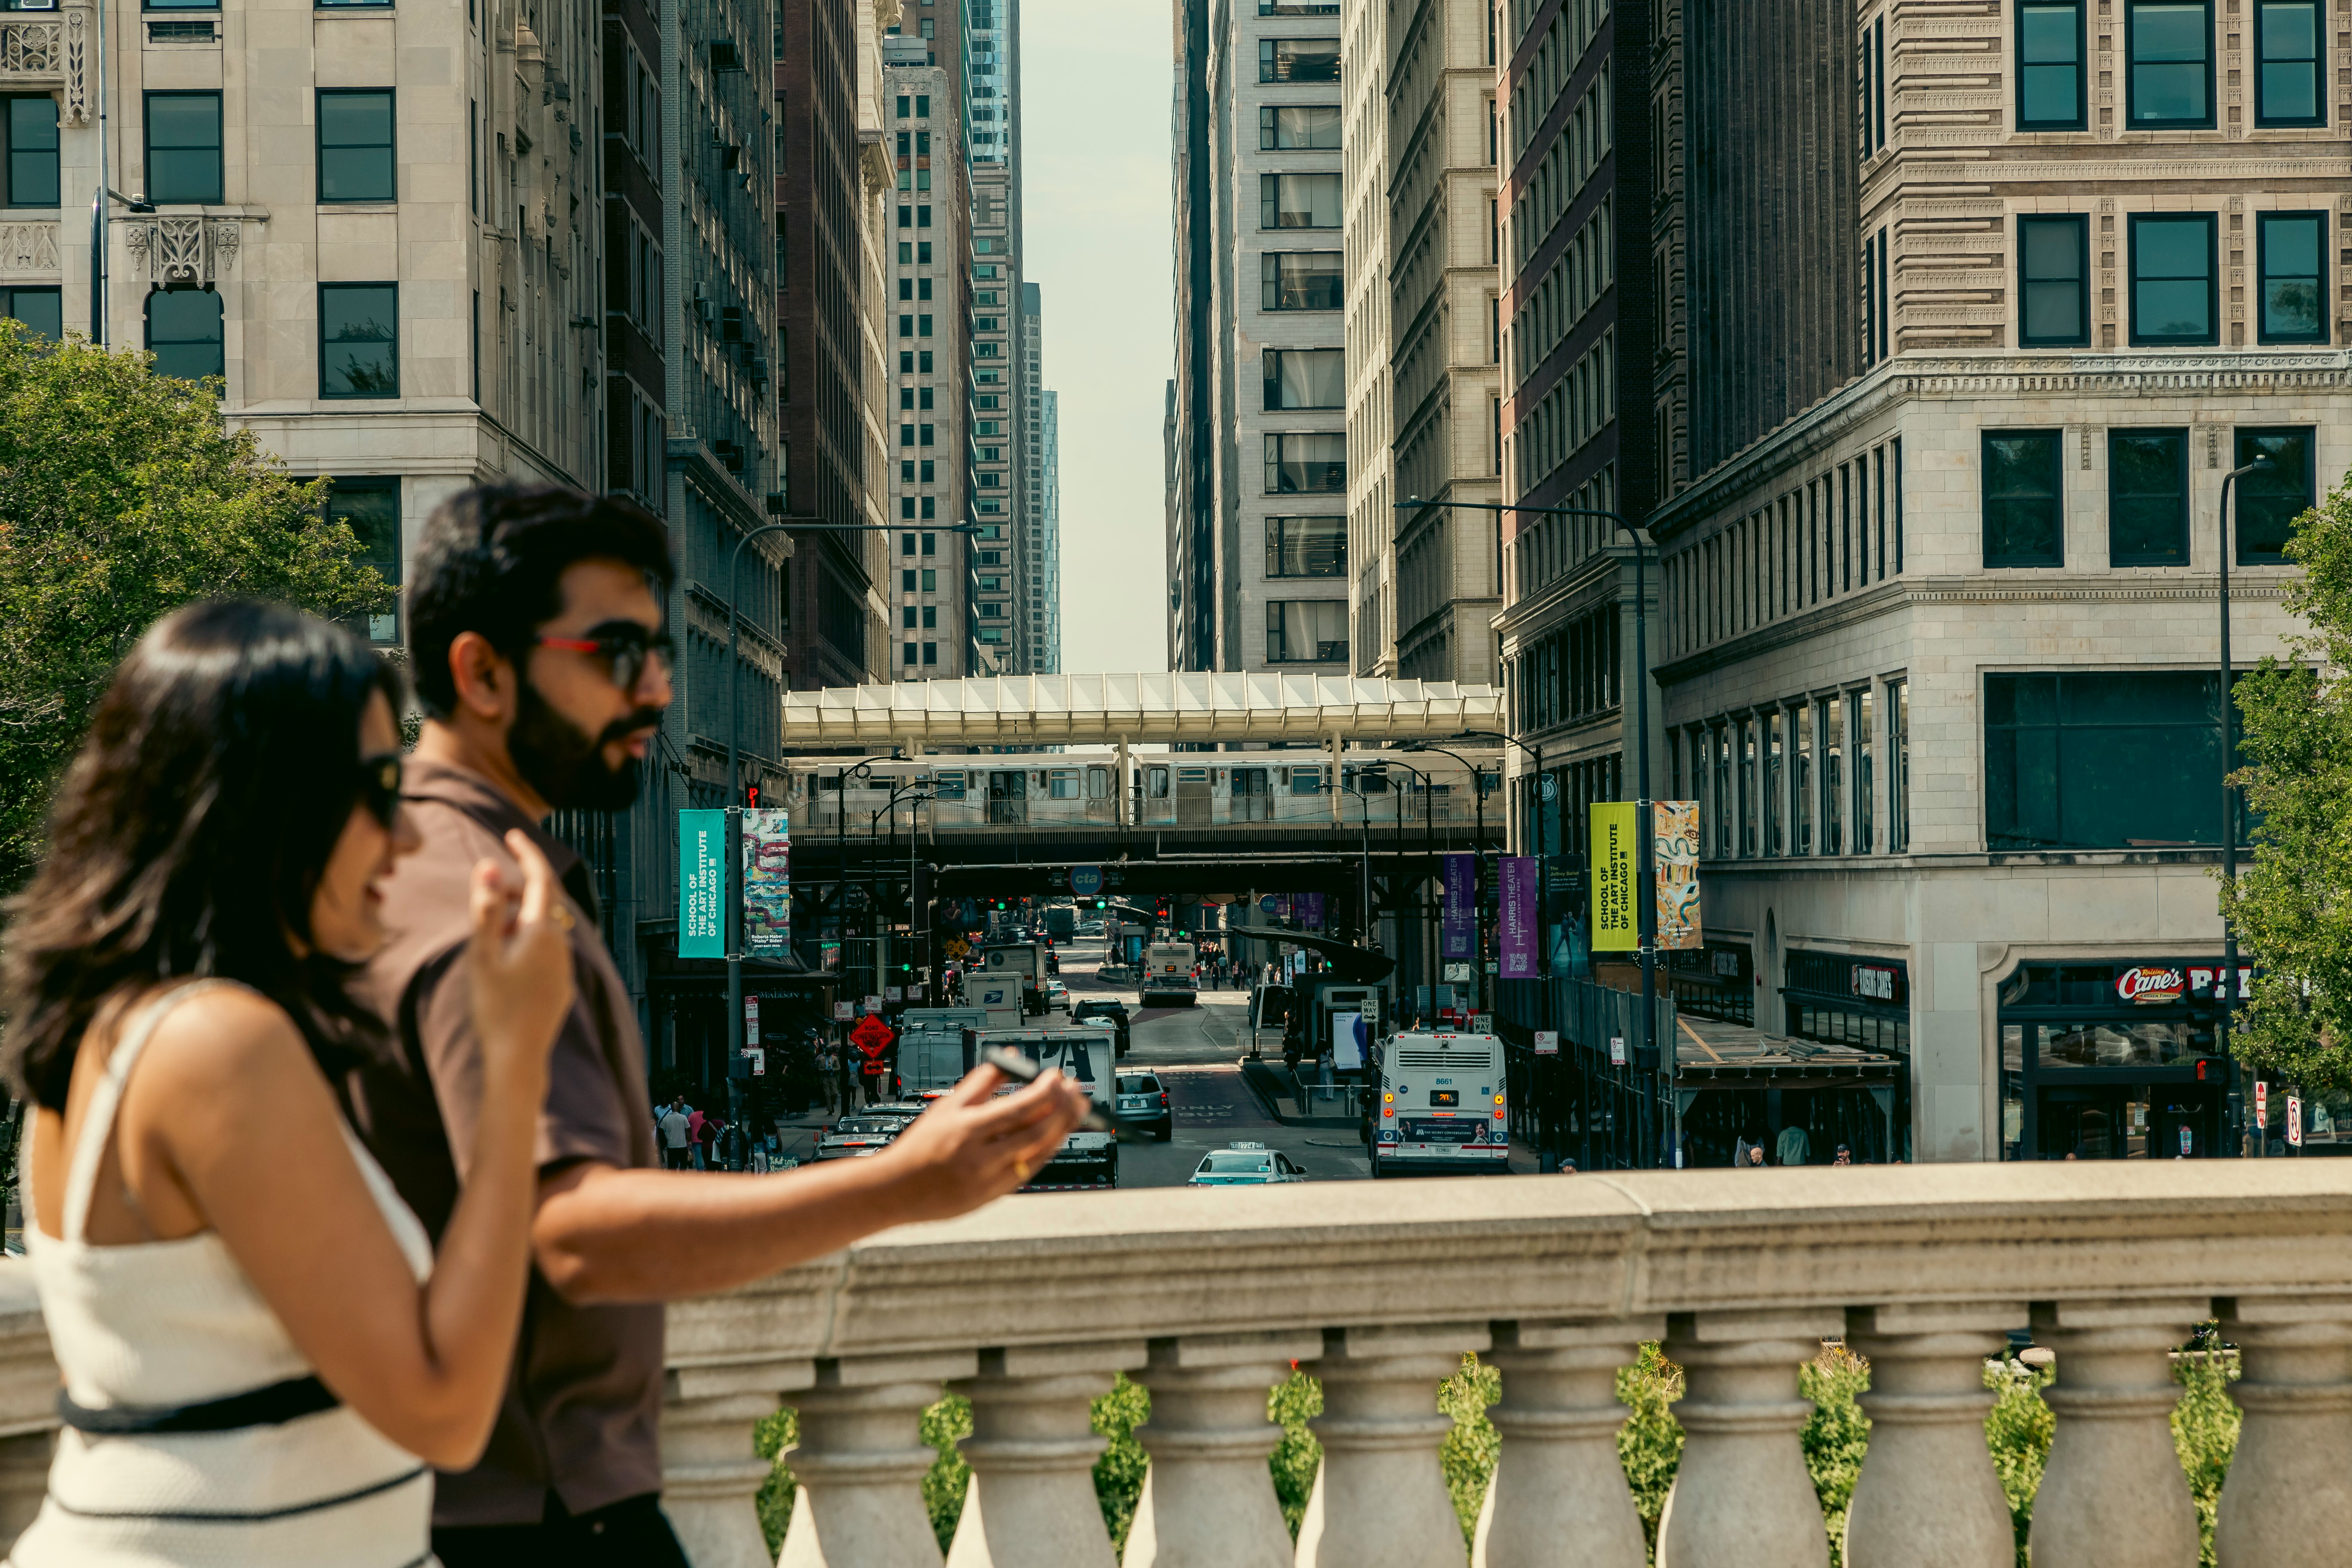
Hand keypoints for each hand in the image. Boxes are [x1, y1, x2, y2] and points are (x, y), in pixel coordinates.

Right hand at [467, 829, 575, 1087]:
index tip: (513, 833)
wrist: (518, 1058)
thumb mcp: (482, 955)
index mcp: (542, 931)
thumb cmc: (495, 1006)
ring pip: (543, 928)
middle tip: (486, 892)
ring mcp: (564, 967)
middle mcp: (561, 945)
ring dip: (518, 920)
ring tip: (489, 936)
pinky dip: (526, 943)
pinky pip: (546, 952)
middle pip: (542, 902)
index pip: (540, 877)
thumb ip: (485, 909)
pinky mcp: (561, 987)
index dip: (527, 852)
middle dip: (515, 890)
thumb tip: (488, 865)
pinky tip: (506, 963)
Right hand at [877, 1065, 1090, 1222]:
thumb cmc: (922, 1145)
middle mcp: (980, 1157)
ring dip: (1062, 1130)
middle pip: (1036, 1133)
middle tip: (1077, 1092)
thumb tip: (1011, 1057)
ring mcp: (989, 1181)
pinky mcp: (993, 1196)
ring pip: (1039, 1154)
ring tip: (1074, 1110)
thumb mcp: (947, 1106)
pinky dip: (1046, 1151)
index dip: (1045, 1091)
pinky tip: (1054, 1134)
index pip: (1018, 1108)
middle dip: (1063, 1110)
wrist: (896, 1190)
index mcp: (967, 1130)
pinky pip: (1030, 1171)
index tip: (1057, 1076)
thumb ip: (982, 1080)